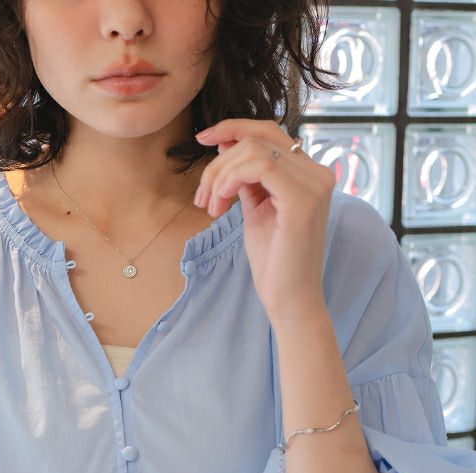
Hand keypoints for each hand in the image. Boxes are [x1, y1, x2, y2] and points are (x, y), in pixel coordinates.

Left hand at [194, 118, 335, 323]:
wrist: (289, 298)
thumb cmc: (273, 260)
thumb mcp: (255, 208)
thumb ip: (246, 177)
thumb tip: (225, 145)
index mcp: (308, 173)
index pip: (269, 132)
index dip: (233, 128)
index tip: (203, 138)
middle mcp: (317, 173)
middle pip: (259, 137)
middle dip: (219, 162)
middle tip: (201, 197)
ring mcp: (314, 184)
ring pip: (254, 150)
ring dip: (219, 175)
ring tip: (210, 207)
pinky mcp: (303, 200)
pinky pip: (259, 166)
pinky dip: (230, 179)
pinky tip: (221, 204)